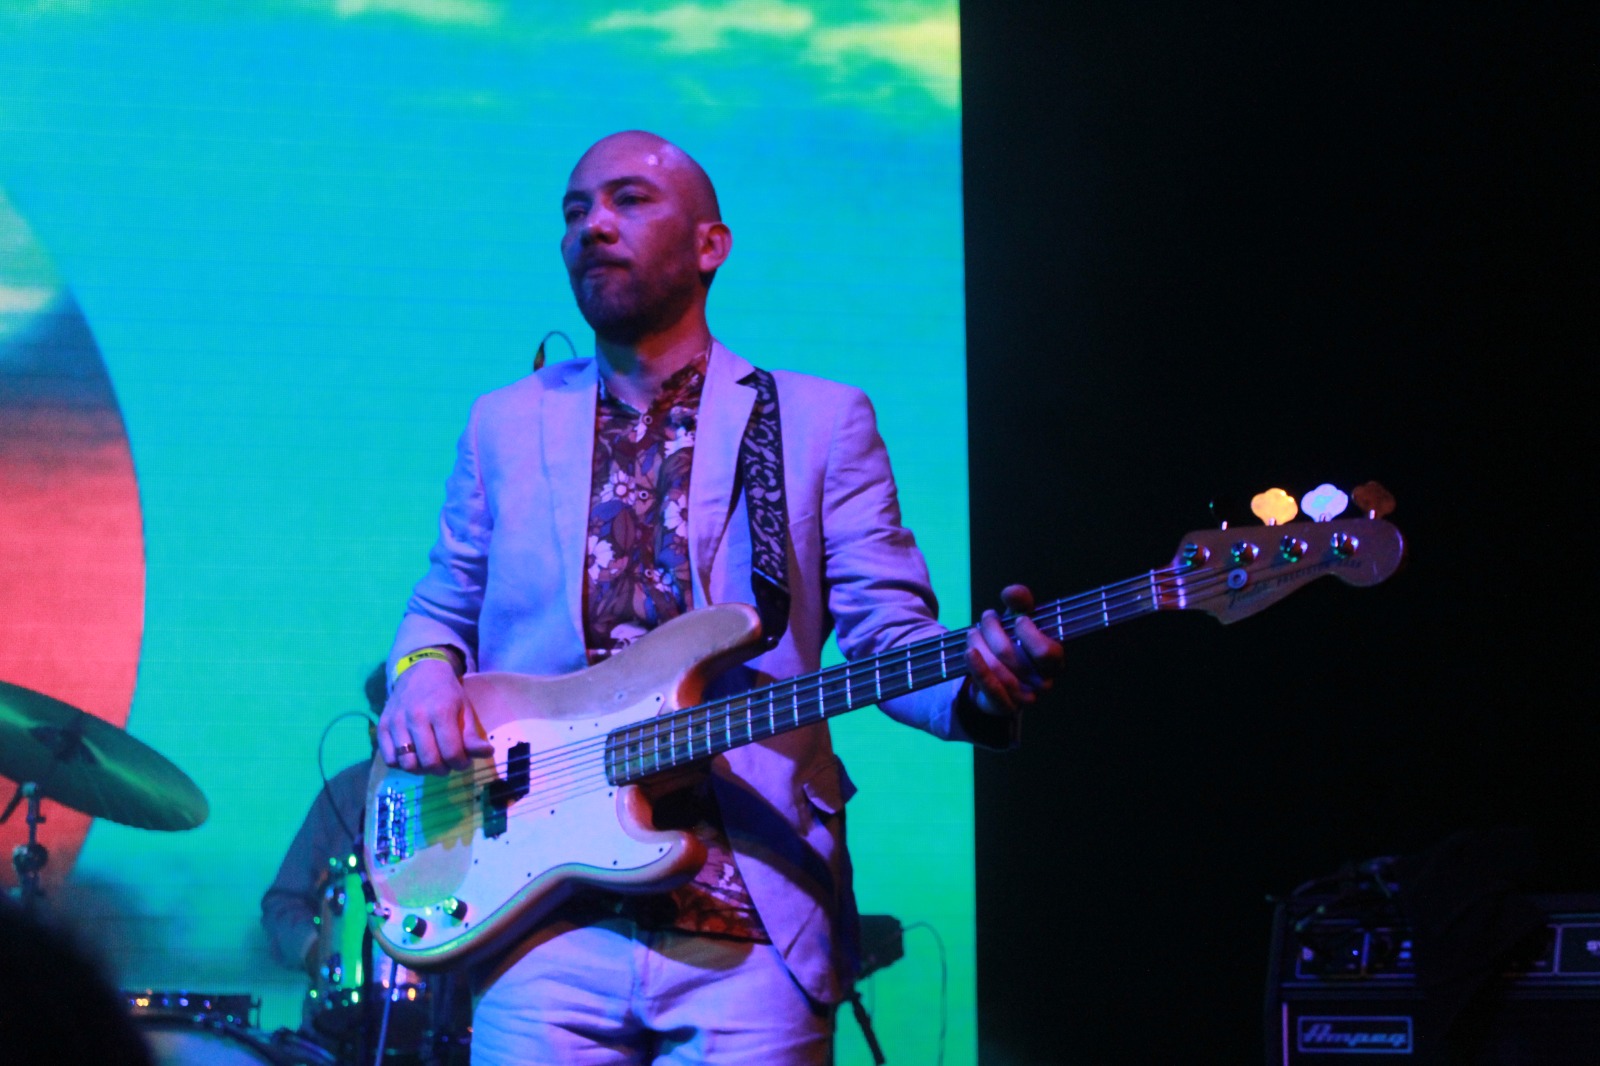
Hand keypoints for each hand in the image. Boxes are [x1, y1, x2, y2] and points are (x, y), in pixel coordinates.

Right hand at [377, 655, 493, 773]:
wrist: (420, 671)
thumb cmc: (446, 693)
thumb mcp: (465, 709)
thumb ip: (472, 735)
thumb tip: (487, 754)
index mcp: (441, 712)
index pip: (451, 752)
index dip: (461, 764)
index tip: (464, 761)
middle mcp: (416, 717)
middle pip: (429, 762)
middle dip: (443, 770)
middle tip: (448, 763)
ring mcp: (396, 722)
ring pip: (408, 764)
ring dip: (422, 770)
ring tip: (431, 761)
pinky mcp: (382, 726)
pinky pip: (390, 759)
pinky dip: (403, 765)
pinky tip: (414, 756)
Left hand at [965, 584, 1063, 715]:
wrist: (996, 680)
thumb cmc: (1013, 645)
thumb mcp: (1018, 622)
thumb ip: (1020, 603)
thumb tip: (1013, 593)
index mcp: (1054, 663)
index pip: (1047, 653)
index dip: (1030, 633)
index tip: (1017, 619)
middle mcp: (1043, 682)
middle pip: (1012, 656)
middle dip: (993, 630)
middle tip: (986, 618)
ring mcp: (1024, 698)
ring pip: (997, 668)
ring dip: (979, 644)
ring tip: (972, 632)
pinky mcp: (1004, 706)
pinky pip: (991, 688)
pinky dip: (978, 668)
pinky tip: (969, 652)